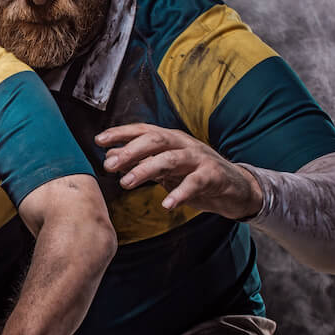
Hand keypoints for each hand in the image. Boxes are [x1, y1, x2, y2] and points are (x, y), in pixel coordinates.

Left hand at [96, 123, 262, 219]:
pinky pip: (195, 182)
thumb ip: (141, 162)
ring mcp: (200, 158)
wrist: (235, 189)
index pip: (143, 130)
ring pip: (171, 158)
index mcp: (171, 139)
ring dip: (146, 169)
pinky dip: (180, 193)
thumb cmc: (195, 176)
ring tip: (127, 183)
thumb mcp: (165, 169)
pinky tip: (167, 204)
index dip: (121, 133)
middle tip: (110, 165)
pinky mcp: (214, 175)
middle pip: (155, 139)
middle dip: (130, 150)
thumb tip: (111, 158)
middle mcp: (184, 143)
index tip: (99, 141)